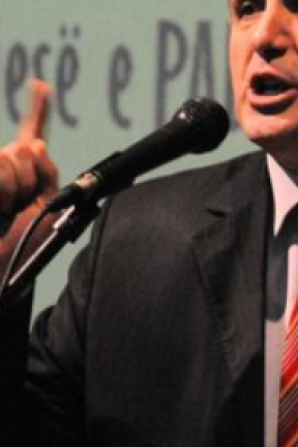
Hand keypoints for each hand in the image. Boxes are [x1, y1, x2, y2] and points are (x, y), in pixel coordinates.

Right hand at [0, 79, 58, 280]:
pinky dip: (3, 189)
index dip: (38, 109)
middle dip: (30, 179)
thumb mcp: (47, 206)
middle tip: (19, 207)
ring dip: (14, 189)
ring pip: (10, 158)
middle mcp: (4, 165)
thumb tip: (37, 141)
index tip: (42, 85)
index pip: (33, 137)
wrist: (1, 265)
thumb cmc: (24, 241)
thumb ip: (45, 172)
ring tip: (5, 211)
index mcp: (26, 173)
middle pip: (27, 149)